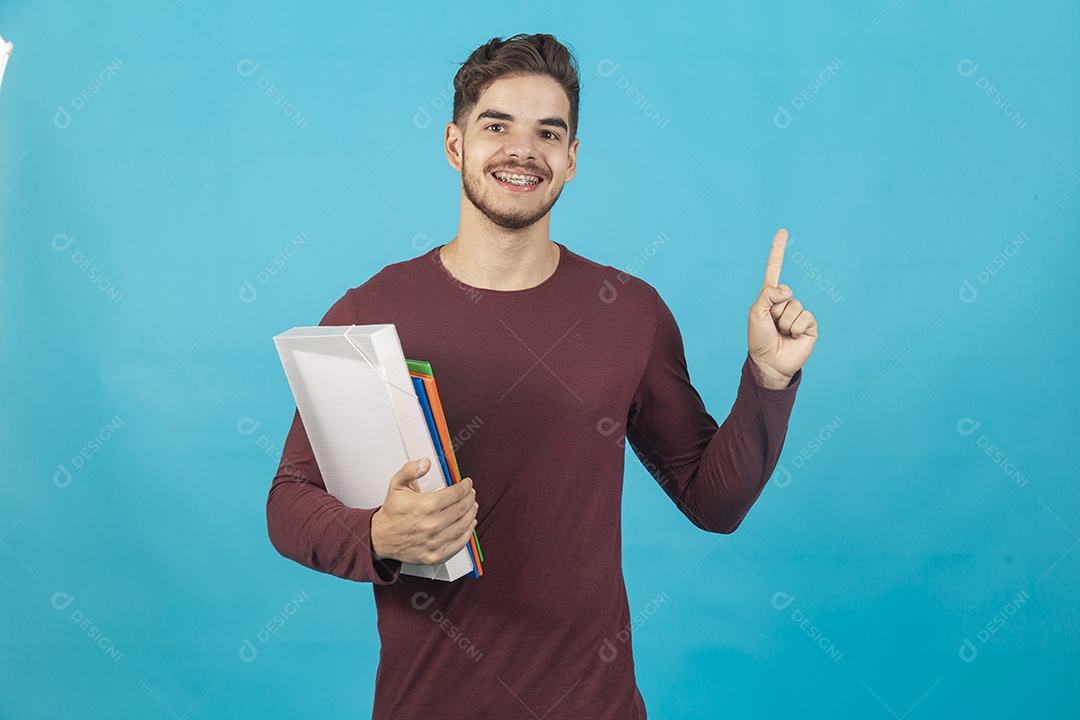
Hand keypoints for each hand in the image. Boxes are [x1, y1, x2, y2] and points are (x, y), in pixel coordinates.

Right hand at [370, 457, 477, 564]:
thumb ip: (411, 470)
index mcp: (425, 506)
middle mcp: (432, 525)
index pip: (456, 494)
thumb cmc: (392, 512)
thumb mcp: (397, 484)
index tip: (467, 484)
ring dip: (471, 514)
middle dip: (470, 498)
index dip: (465, 487)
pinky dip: (467, 534)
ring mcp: (434, 542)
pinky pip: (459, 545)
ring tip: (472, 507)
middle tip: (471, 494)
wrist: (380, 537)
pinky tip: (468, 526)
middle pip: (462, 508)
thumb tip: (425, 462)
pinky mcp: (435, 555)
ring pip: (464, 525)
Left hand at [748, 228, 817, 387]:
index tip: (783, 232)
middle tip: (772, 325)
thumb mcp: (756, 313)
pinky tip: (793, 336)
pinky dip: (796, 327)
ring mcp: (798, 312)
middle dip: (775, 310)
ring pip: (795, 305)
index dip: (778, 250)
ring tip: (781, 332)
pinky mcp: (810, 324)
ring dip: (785, 321)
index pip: (774, 269)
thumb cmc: (759, 339)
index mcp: (770, 297)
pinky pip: (805, 317)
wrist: (770, 362)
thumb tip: (788, 290)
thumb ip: (768, 296)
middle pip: (784, 293)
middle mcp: (785, 302)